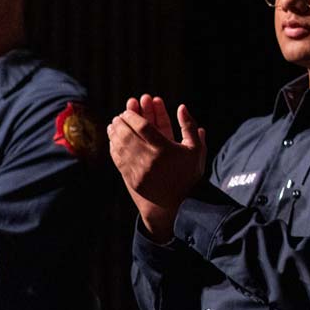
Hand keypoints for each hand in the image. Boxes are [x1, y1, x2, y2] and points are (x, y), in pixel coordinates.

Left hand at [108, 95, 206, 241]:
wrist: (180, 202)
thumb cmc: (189, 173)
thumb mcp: (196, 148)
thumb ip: (189, 126)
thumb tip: (181, 107)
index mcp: (165, 149)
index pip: (142, 126)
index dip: (133, 115)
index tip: (130, 108)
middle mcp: (149, 159)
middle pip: (128, 134)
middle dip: (122, 121)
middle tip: (120, 114)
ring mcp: (138, 170)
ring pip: (120, 146)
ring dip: (115, 132)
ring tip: (114, 124)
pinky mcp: (131, 178)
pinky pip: (118, 158)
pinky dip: (113, 147)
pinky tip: (113, 139)